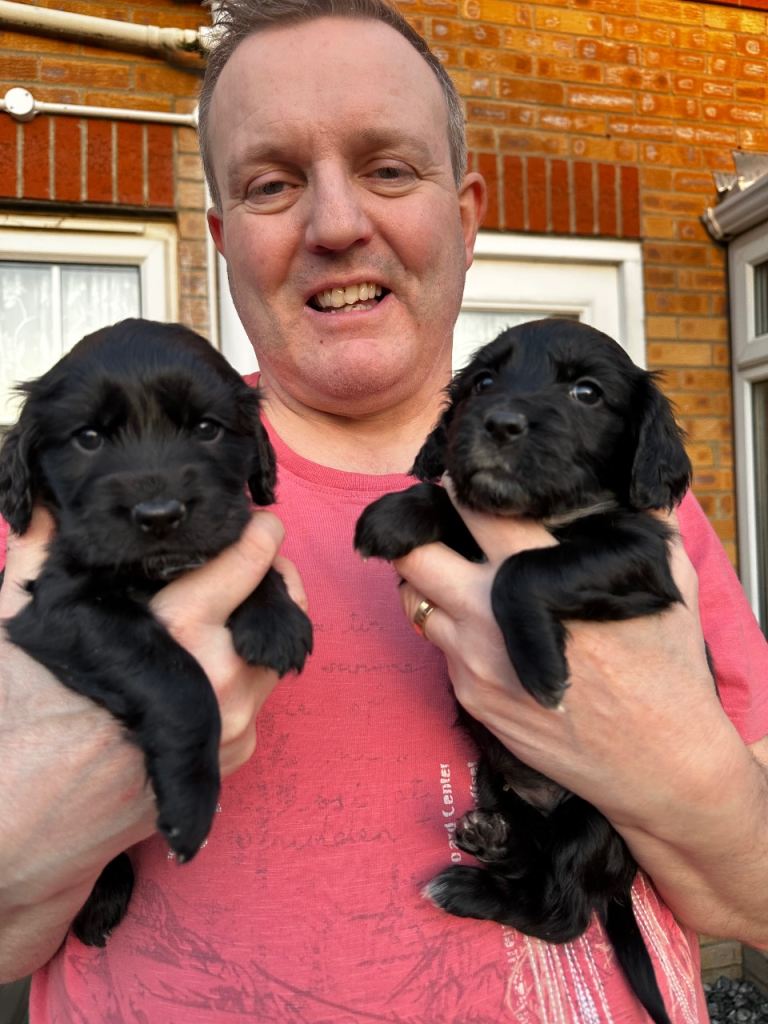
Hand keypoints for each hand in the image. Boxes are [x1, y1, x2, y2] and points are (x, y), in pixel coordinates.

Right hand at [0, 507, 303, 975]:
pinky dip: (246, 673)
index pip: (249, 565)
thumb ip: (44, 553)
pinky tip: (215, 662)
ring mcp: (234, 727)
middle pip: (284, 609)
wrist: (17, 821)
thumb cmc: (21, 718)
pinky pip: (257, 702)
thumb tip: (50, 507)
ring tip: (238, 607)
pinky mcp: (230, 760)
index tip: (261, 522)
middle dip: (275, 576)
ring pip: (275, 657)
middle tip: (259, 559)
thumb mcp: (24, 620)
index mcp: (183, 635)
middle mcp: (222, 681)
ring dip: (263, 626)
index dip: (259, 534)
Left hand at [393, 488, 722, 830]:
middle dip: (415, 532)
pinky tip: (483, 627)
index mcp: (536, 575)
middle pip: (413, 554)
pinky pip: (440, 647)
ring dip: (428, 584)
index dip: (456, 487)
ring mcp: (474, 660)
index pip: (472, 510)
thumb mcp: (667, 578)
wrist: (661, 764)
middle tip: (433, 525)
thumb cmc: (667, 668)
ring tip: (454, 575)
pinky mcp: (471, 698)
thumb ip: (645, 520)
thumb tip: (624, 483)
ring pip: (416, 602)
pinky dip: (451, 629)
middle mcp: (491, 614)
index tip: (457, 480)